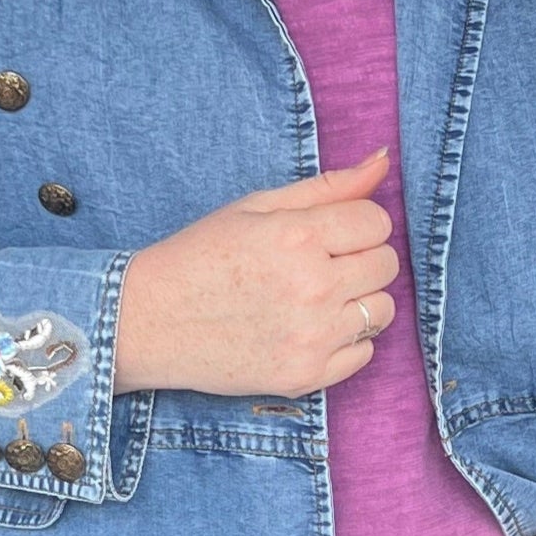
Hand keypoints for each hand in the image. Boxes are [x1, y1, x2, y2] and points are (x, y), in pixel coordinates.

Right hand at [114, 149, 398, 396]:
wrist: (149, 322)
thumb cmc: (200, 256)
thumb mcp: (256, 207)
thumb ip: (326, 187)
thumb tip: (383, 161)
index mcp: (298, 237)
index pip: (376, 222)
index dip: (355, 223)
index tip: (327, 233)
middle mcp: (312, 287)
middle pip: (385, 265)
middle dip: (361, 258)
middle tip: (318, 264)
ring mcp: (311, 336)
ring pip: (381, 310)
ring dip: (358, 300)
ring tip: (315, 298)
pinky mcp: (305, 375)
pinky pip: (364, 353)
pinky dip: (346, 341)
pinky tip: (308, 329)